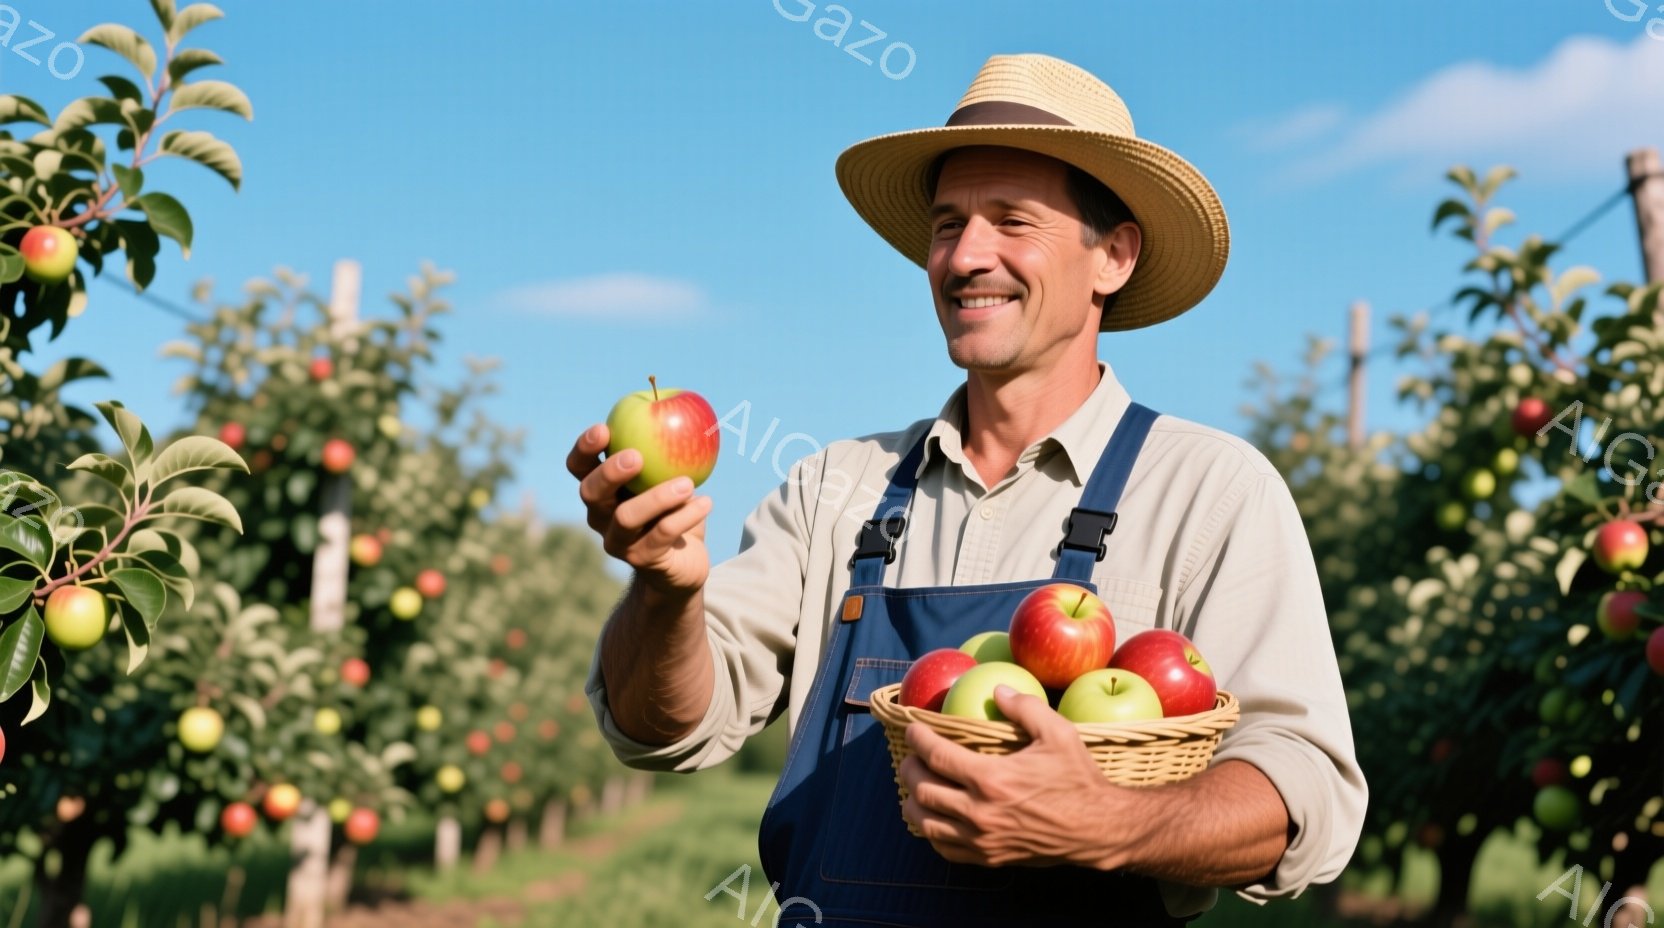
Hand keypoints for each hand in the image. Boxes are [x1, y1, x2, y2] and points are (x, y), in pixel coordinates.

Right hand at [567, 423, 712, 593]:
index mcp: (601, 490)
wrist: (682, 565)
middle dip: (609, 472)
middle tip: (636, 456)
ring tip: (687, 483)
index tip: (605, 428)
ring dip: (657, 497)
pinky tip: (706, 501)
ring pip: (626, 518)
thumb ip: (668, 450)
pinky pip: (662, 535)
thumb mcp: (669, 477)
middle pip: (591, 492)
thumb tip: (685, 409)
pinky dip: (685, 516)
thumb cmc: (673, 509)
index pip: (579, 467)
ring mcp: (618, 542)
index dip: (585, 448)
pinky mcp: (643, 560)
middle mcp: (601, 516)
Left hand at [899, 685, 1121, 868]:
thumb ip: (1025, 708)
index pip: (936, 756)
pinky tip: (935, 817)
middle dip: (910, 768)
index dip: (918, 739)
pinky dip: (932, 831)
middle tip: (912, 756)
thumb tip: (997, 690)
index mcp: (992, 778)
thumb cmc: (1078, 779)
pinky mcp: (989, 858)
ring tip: (916, 786)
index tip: (913, 728)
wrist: (1097, 830)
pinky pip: (945, 848)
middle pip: (923, 789)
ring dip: (913, 802)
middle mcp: (980, 812)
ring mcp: (982, 839)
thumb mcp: (1058, 733)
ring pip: (926, 823)